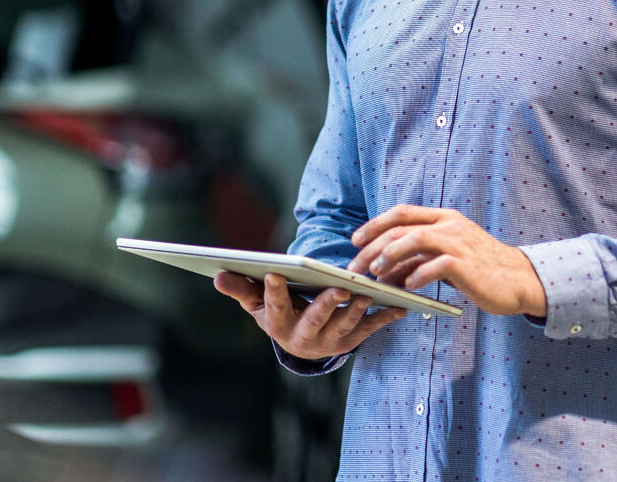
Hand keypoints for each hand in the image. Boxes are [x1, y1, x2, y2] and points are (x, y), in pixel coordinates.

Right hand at [214, 271, 405, 360]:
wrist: (302, 343)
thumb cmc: (279, 312)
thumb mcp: (258, 304)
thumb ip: (241, 288)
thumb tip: (217, 274)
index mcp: (279, 324)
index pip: (275, 306)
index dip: (274, 291)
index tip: (275, 272)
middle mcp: (304, 337)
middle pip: (315, 320)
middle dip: (326, 305)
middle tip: (338, 289)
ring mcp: (330, 340)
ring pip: (345, 326)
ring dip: (357, 310)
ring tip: (367, 292)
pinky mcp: (352, 339)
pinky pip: (370, 329)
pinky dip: (385, 318)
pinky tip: (399, 307)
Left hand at [348, 204, 546, 317]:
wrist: (519, 279)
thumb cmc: (480, 270)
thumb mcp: (445, 260)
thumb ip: (417, 261)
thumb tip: (384, 273)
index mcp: (444, 218)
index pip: (402, 212)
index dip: (375, 224)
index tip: (356, 240)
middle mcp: (450, 225)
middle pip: (402, 227)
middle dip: (374, 247)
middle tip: (357, 266)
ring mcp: (460, 243)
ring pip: (416, 239)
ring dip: (391, 256)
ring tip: (378, 274)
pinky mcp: (468, 264)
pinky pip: (437, 265)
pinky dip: (418, 274)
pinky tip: (409, 287)